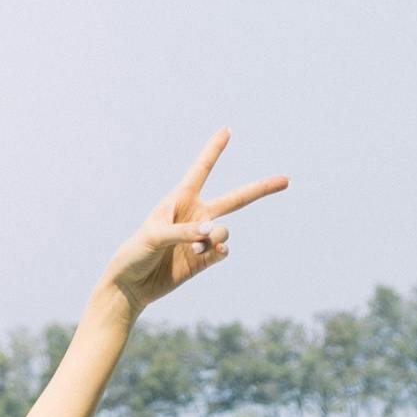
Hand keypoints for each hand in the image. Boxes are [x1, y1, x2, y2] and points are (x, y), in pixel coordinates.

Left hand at [107, 130, 288, 310]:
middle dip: (260, 189)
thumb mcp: (154, 236)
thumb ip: (184, 232)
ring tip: (200, 244)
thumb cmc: (136, 253)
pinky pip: (221, 250)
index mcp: (180, 199)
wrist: (131, 285)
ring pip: (224, 230)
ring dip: (216, 235)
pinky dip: (217, 251)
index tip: (226, 130)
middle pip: (235, 199)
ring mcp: (201, 238)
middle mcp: (195, 215)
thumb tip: (212, 233)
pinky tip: (206, 252)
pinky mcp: (203, 259)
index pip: (201, 169)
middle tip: (285, 180)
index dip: (214, 150)